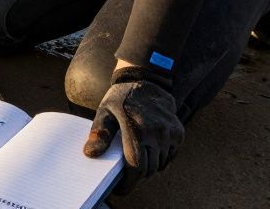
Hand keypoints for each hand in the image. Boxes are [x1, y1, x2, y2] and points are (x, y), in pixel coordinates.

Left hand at [82, 66, 183, 193]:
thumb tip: (90, 154)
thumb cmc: (121, 98)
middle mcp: (156, 133)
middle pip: (148, 169)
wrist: (147, 80)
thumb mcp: (104, 111)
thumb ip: (100, 133)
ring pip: (160, 165)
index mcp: (136, 129)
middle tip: (126, 174)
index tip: (120, 188)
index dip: (128, 182)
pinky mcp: (178, 132)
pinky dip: (160, 159)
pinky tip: (149, 150)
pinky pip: (170, 156)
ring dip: (149, 167)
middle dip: (136, 176)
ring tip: (136, 160)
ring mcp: (169, 133)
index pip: (136, 166)